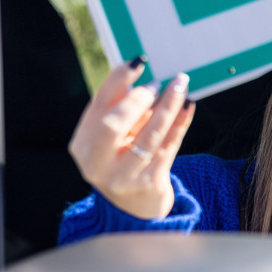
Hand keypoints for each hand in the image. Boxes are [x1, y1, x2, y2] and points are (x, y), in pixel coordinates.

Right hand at [68, 58, 195, 218]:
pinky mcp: (150, 184)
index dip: (117, 82)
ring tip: (180, 86)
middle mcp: (97, 163)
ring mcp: (123, 177)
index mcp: (82, 145)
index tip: (138, 62)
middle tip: (158, 83)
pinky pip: (169, 148)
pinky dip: (179, 124)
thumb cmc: (123, 161)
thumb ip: (121, 110)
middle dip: (137, 99)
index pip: (97, 106)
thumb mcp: (113, 139)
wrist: (134, 209)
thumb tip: (141, 75)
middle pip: (113, 125)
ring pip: (148, 136)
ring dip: (166, 107)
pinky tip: (188, 107)